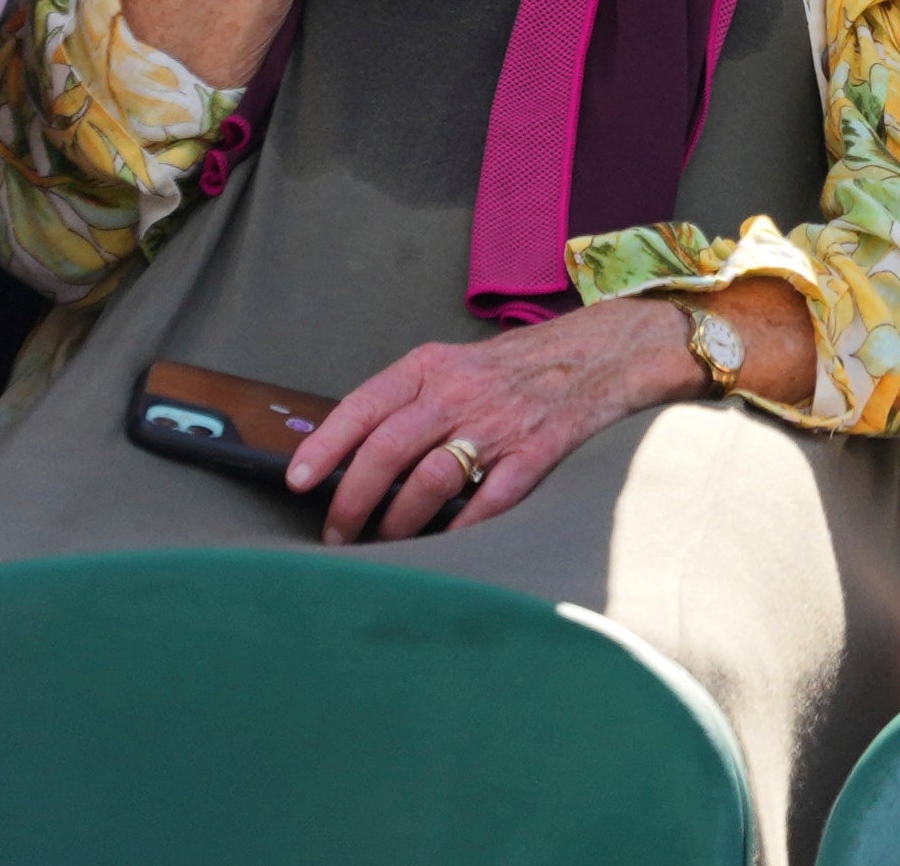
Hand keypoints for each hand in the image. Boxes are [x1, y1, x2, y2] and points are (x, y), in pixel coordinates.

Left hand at [286, 299, 696, 542]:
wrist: (601, 352)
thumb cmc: (515, 366)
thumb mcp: (453, 364)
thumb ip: (406, 402)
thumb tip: (348, 457)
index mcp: (431, 367)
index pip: (364, 407)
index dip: (326, 447)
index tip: (298, 482)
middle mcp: (460, 393)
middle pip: (388, 451)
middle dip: (353, 501)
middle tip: (337, 535)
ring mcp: (499, 424)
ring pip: (430, 481)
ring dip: (399, 522)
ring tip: (384, 543)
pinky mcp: (536, 453)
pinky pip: (489, 502)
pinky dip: (461, 531)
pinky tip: (445, 546)